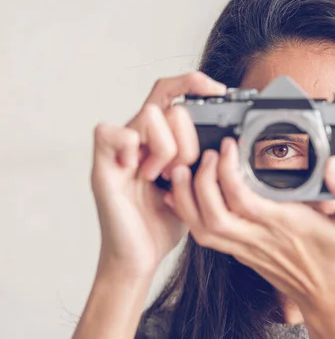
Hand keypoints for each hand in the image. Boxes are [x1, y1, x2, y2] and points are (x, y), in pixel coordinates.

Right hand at [91, 73, 225, 278]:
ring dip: (167, 147)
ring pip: (150, 114)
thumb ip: (203, 159)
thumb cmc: (164, 221)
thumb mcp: (195, 184)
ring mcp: (120, 150)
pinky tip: (141, 173)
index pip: (172, 93)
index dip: (193, 82)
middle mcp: (139, 139)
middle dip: (188, 137)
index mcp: (160, 139)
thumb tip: (227, 142)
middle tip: (184, 168)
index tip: (219, 90)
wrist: (141, 256)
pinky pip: (112, 132)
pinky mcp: (103, 165)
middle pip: (168, 104)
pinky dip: (132, 149)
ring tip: (164, 176)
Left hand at [164, 136, 334, 315]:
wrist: (334, 301)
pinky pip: (207, 238)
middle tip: (207, 154)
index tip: (230, 145)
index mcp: (284, 225)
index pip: (242, 198)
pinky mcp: (243, 255)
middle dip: (200, 181)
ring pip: (202, 229)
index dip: (227, 170)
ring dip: (187, 200)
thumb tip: (333, 164)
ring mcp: (247, 250)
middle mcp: (260, 238)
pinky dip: (191, 216)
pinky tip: (186, 197)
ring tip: (185, 171)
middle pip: (212, 214)